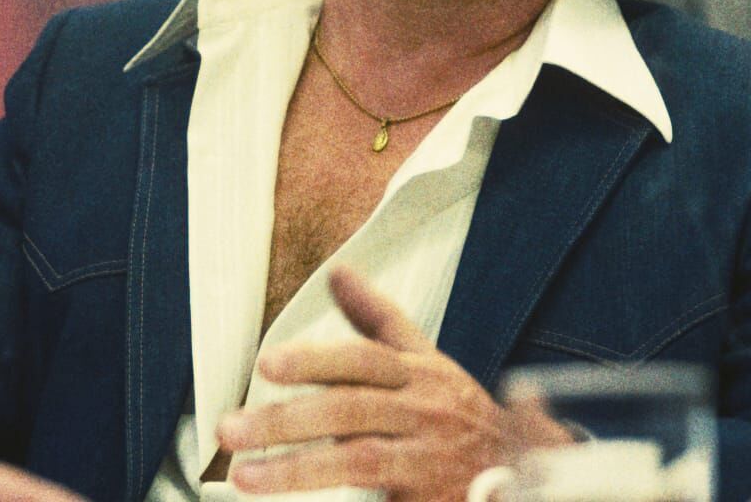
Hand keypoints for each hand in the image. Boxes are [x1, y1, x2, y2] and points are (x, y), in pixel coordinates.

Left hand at [219, 268, 573, 500]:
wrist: (520, 469)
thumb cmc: (458, 414)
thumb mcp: (426, 361)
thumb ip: (378, 319)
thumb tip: (338, 272)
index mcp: (419, 373)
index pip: (363, 360)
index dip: (316, 360)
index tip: (267, 364)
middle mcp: (424, 411)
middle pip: (350, 410)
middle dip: (287, 419)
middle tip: (230, 428)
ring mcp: (428, 458)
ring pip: (360, 459)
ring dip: (298, 468)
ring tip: (244, 476)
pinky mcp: (432, 496)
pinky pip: (380, 494)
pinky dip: (335, 497)